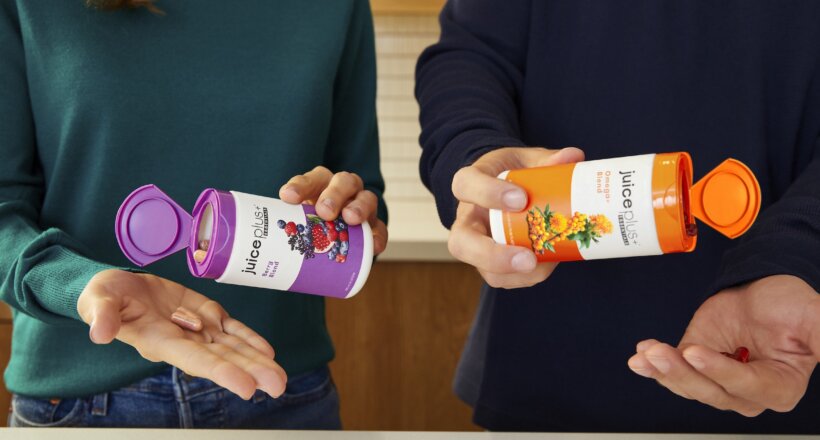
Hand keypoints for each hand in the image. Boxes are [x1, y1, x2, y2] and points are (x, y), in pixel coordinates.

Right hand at [77, 269, 286, 399]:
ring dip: (257, 361)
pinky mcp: (205, 314)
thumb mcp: (96, 300)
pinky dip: (249, 339)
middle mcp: (183, 341)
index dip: (221, 372)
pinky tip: (267, 352)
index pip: (195, 360)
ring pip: (232, 347)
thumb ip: (102, 315)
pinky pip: (232, 329)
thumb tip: (99, 332)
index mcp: (159, 341)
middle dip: (251, 371)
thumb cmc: (104, 297)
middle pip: (222, 358)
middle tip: (278, 386)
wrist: (118, 287)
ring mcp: (197, 329)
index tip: (246, 387)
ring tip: (280, 378)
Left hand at [279, 166, 387, 254]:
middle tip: (324, 210)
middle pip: (343, 182)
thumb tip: (233, 260)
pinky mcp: (374, 227)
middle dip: (334, 194)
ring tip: (350, 219)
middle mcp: (344, 191)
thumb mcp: (292, 223)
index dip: (301, 186)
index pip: (312, 179)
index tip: (287, 198)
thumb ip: (275, 230)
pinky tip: (373, 246)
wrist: (332, 244)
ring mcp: (362, 207)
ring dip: (358, 207)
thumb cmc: (307, 230)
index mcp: (321, 185)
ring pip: (366, 198)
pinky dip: (377, 236)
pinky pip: (380, 229)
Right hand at [449, 147, 584, 288]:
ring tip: (543, 266)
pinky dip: (526, 277)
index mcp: (470, 184)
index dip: (488, 193)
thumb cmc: (512, 174)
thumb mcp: (526, 159)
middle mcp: (467, 218)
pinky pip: (501, 278)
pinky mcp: (490, 263)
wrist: (502, 191)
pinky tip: (548, 264)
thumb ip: (547, 159)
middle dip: (493, 255)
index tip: (521, 198)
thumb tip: (573, 157)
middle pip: (461, 242)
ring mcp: (475, 244)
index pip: (465, 185)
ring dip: (513, 274)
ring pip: (481, 268)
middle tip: (527, 257)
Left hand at [628, 275, 819, 415]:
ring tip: (647, 352)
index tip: (694, 351)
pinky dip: (654, 366)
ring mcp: (718, 381)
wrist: (761, 289)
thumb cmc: (790, 306)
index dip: (719, 371)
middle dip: (683, 373)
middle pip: (712, 391)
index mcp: (780, 387)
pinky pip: (673, 374)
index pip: (746, 385)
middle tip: (658, 353)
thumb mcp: (815, 319)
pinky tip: (641, 356)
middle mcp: (747, 393)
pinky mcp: (695, 367)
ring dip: (664, 370)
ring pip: (689, 385)